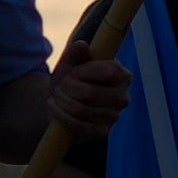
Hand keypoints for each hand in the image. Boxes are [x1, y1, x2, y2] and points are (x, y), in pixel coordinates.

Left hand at [47, 23, 136, 146]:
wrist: (61, 102)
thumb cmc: (71, 79)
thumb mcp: (70, 63)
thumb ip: (75, 54)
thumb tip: (81, 45)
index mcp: (122, 75)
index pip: (109, 71)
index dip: (85, 71)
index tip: (73, 71)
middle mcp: (123, 97)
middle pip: (90, 93)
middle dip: (67, 88)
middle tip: (60, 85)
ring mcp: (114, 117)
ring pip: (81, 110)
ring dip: (61, 101)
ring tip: (56, 95)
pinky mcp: (102, 132)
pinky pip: (78, 126)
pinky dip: (61, 115)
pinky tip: (54, 107)